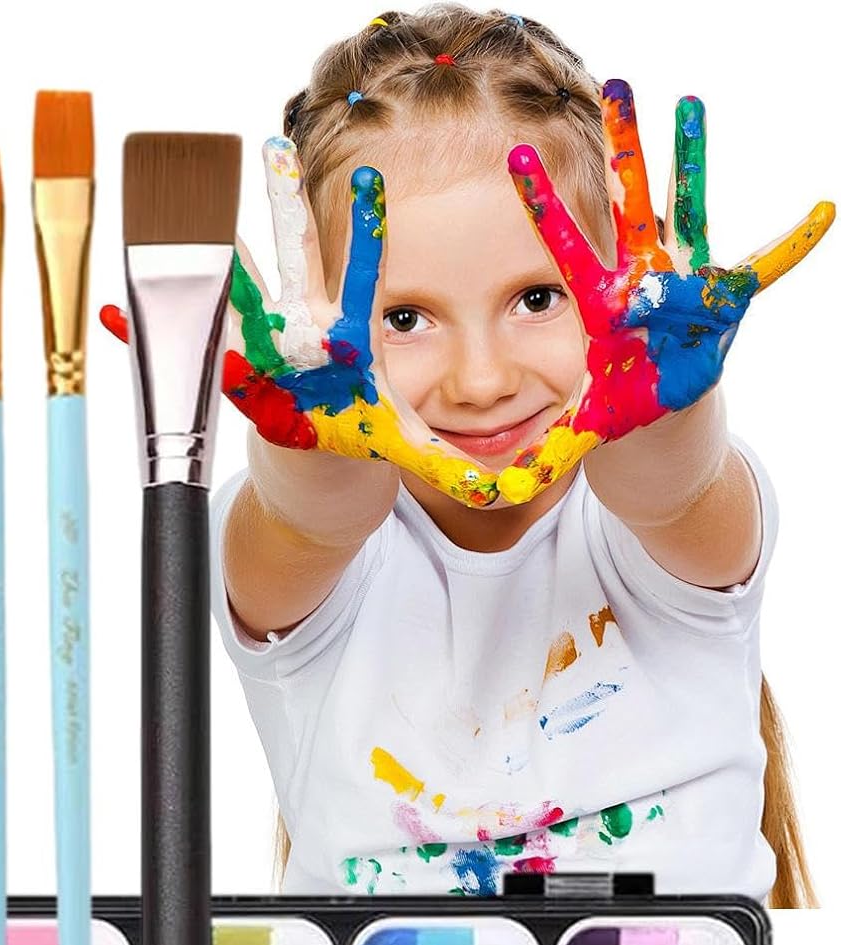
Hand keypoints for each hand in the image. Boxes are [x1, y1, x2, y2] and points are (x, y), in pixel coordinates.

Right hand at [103, 139, 531, 508]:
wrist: (317, 481)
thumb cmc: (357, 447)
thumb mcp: (397, 452)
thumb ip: (440, 465)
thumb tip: (489, 483)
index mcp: (341, 342)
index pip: (355, 280)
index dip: (363, 236)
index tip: (374, 183)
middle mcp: (295, 340)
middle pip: (289, 266)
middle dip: (281, 217)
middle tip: (275, 152)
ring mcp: (252, 357)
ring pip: (227, 298)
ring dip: (200, 263)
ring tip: (169, 223)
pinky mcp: (219, 380)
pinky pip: (174, 356)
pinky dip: (134, 338)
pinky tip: (104, 311)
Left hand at [511, 79, 834, 445]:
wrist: (662, 429)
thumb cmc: (618, 417)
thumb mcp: (583, 431)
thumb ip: (553, 447)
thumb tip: (508, 483)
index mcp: (602, 306)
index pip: (566, 248)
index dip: (544, 206)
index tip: (518, 158)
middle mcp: (643, 281)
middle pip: (629, 206)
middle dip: (625, 151)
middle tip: (617, 86)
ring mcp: (686, 285)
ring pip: (688, 213)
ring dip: (692, 162)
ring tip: (691, 104)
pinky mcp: (726, 305)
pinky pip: (764, 272)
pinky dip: (791, 247)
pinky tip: (823, 212)